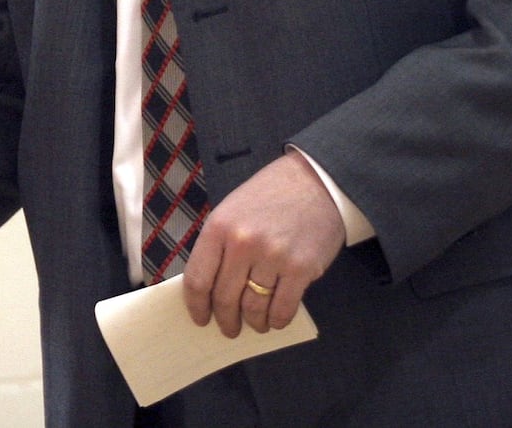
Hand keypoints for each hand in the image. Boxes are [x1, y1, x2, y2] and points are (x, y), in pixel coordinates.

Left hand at [180, 150, 344, 338]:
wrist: (315, 182)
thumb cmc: (269, 197)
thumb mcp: (232, 211)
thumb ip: (219, 246)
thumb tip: (209, 289)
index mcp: (219, 227)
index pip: (198, 279)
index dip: (196, 306)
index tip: (200, 318)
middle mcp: (243, 243)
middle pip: (225, 298)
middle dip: (225, 320)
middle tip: (228, 329)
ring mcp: (273, 257)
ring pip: (254, 308)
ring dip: (253, 323)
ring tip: (254, 324)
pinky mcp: (301, 269)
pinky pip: (283, 309)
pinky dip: (276, 321)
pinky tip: (274, 320)